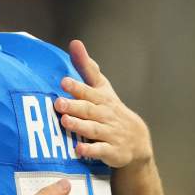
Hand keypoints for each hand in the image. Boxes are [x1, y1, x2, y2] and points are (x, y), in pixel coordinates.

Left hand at [55, 40, 152, 168]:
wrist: (136, 139)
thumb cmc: (110, 109)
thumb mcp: (101, 88)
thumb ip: (87, 68)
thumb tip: (75, 43)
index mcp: (102, 99)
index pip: (89, 91)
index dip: (77, 86)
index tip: (64, 81)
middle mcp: (105, 115)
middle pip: (89, 110)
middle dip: (74, 106)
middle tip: (58, 103)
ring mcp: (109, 133)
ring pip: (93, 129)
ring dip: (79, 126)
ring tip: (65, 121)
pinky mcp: (111, 151)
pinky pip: (100, 151)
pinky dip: (90, 151)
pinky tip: (77, 150)